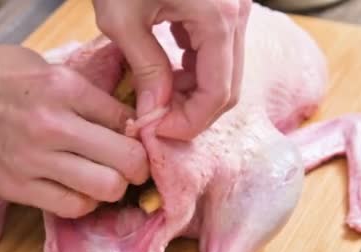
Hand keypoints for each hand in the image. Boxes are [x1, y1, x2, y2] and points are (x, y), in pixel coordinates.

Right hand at [0, 45, 148, 217]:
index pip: (127, 118)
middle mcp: (55, 125)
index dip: (138, 130)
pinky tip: (76, 188)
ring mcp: (35, 160)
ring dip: (113, 185)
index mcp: (63, 86)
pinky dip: (83, 201)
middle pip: (128, 160)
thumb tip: (115, 118)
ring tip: (104, 177)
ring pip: (107, 189)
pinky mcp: (17, 188)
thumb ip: (79, 92)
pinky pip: (72, 207)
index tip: (132, 136)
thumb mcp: (37, 64)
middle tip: (132, 163)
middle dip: (139, 164)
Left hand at [93, 0, 250, 139]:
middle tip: (157, 122)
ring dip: (193, 94)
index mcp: (219, 18)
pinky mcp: (221, 7)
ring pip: (225, 72)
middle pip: (228, 87)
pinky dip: (194, 71)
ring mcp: (233, 10)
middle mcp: (237, 15)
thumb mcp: (123, 19)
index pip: (218, 94)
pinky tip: (166, 75)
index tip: (158, 131)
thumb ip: (146, 70)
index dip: (189, 123)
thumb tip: (155, 113)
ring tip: (156, 102)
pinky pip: (217, 51)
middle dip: (193, 112)